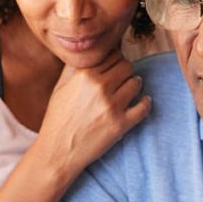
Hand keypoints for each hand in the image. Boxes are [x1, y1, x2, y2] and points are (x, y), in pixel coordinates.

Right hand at [36, 51, 150, 175]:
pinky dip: (145, 102)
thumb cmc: (57, 118)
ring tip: (127, 92)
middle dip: (124, 71)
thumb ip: (76, 66)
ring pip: (136, 82)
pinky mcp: (121, 124)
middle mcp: (99, 87)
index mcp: (83, 75)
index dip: (114, 60)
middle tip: (120, 80)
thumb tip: (92, 49)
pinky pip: (144, 106)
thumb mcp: (60, 87)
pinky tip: (141, 102)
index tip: (112, 68)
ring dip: (134, 85)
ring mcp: (111, 106)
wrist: (57, 152)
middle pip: (126, 66)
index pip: (112, 54)